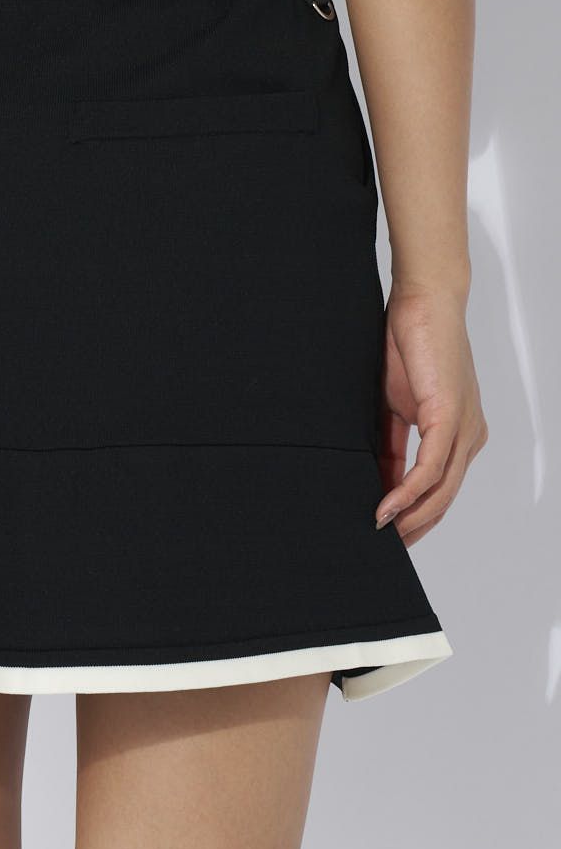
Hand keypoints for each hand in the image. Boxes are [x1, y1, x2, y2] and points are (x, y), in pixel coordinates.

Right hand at [374, 282, 488, 547]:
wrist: (422, 302)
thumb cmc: (407, 345)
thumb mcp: (393, 406)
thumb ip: (390, 445)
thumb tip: (379, 482)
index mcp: (458, 432)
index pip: (437, 487)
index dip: (412, 514)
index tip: (384, 532)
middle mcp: (469, 435)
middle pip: (444, 498)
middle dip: (413, 526)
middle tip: (382, 546)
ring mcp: (463, 428)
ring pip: (441, 491)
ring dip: (410, 517)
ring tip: (380, 533)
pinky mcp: (449, 417)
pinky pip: (431, 469)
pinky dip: (407, 492)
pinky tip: (385, 506)